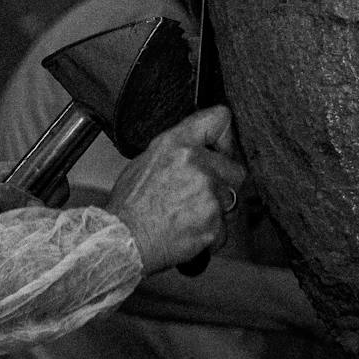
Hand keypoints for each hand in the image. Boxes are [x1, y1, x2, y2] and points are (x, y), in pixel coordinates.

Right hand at [105, 105, 243, 273]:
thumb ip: (176, 151)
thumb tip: (194, 150)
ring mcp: (208, 193)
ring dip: (215, 210)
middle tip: (199, 195)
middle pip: (235, 170)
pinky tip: (188, 231)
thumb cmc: (128, 205)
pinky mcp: (214, 222)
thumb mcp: (145, 161)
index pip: (220, 119)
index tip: (222, 150)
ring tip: (187, 215)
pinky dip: (210, 234)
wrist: (123, 239)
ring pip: (230, 201)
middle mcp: (196, 164)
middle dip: (222, 184)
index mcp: (177, 144)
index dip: (225, 138)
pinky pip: (224, 229)